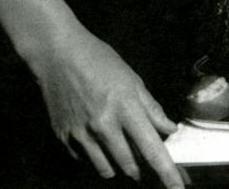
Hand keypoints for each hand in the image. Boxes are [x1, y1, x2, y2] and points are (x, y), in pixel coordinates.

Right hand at [32, 26, 184, 188]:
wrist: (58, 55)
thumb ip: (151, 109)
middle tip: (146, 160)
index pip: (152, 149)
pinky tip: (96, 139)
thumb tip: (170, 130)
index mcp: (126, 108)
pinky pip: (85, 160)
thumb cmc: (101, 62)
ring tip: (120, 148)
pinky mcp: (64, 138)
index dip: (167, 172)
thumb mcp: (133, 80)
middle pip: (130, 165)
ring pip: (107, 168)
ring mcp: (81, 134)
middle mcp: (104, 126)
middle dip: (142, 168)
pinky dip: (95, 156)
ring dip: (119, 165)